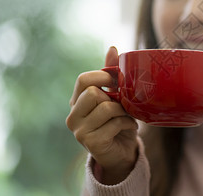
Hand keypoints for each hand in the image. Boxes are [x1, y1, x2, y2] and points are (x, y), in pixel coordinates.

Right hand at [66, 46, 138, 183]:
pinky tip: (130, 127)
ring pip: (106, 108)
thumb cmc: (117, 122)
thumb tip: (112, 48)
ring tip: (127, 116)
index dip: (103, 76)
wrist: (121, 153)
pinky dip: (128, 123)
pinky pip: (114, 123)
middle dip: (114, 96)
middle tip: (124, 104)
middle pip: (93, 92)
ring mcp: (80, 131)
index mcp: (76, 101)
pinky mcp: (91, 143)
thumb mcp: (115, 96)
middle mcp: (72, 116)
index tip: (118, 81)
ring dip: (124, 111)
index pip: (83, 79)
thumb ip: (111, 74)